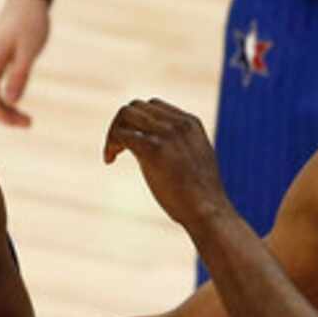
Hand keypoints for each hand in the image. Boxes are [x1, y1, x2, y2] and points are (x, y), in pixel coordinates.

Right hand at [0, 0, 52, 127]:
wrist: (26, 0)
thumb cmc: (30, 23)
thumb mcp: (29, 50)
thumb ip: (19, 75)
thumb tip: (12, 101)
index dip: (2, 116)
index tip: (23, 123)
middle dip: (4, 116)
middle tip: (29, 123)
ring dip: (4, 109)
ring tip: (26, 118)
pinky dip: (3, 99)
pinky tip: (17, 102)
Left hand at [103, 98, 229, 231]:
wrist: (208, 210)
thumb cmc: (199, 194)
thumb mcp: (193, 160)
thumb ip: (177, 147)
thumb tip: (153, 149)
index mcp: (190, 123)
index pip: (152, 106)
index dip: (136, 121)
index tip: (131, 142)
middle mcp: (179, 123)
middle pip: (136, 106)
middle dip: (121, 124)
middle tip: (117, 149)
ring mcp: (167, 133)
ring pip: (125, 114)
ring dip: (112, 132)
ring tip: (111, 154)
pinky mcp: (154, 148)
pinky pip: (121, 134)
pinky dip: (109, 144)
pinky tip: (109, 160)